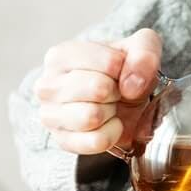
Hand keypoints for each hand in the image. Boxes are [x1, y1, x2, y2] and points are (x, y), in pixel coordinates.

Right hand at [34, 29, 162, 154]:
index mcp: (60, 56)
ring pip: (91, 117)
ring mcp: (50, 116)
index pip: (108, 63)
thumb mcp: (140, 49)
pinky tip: (109, 124)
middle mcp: (47, 85)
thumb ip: (143, 53)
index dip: (124, 69)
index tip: (119, 71)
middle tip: (114, 92)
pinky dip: (112, 134)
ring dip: (111, 113)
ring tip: (109, 106)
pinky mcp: (63, 141)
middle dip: (116, 92)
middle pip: (98, 89)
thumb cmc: (124, 72)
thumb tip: (131, 85)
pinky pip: (96, 141)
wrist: (124, 103)